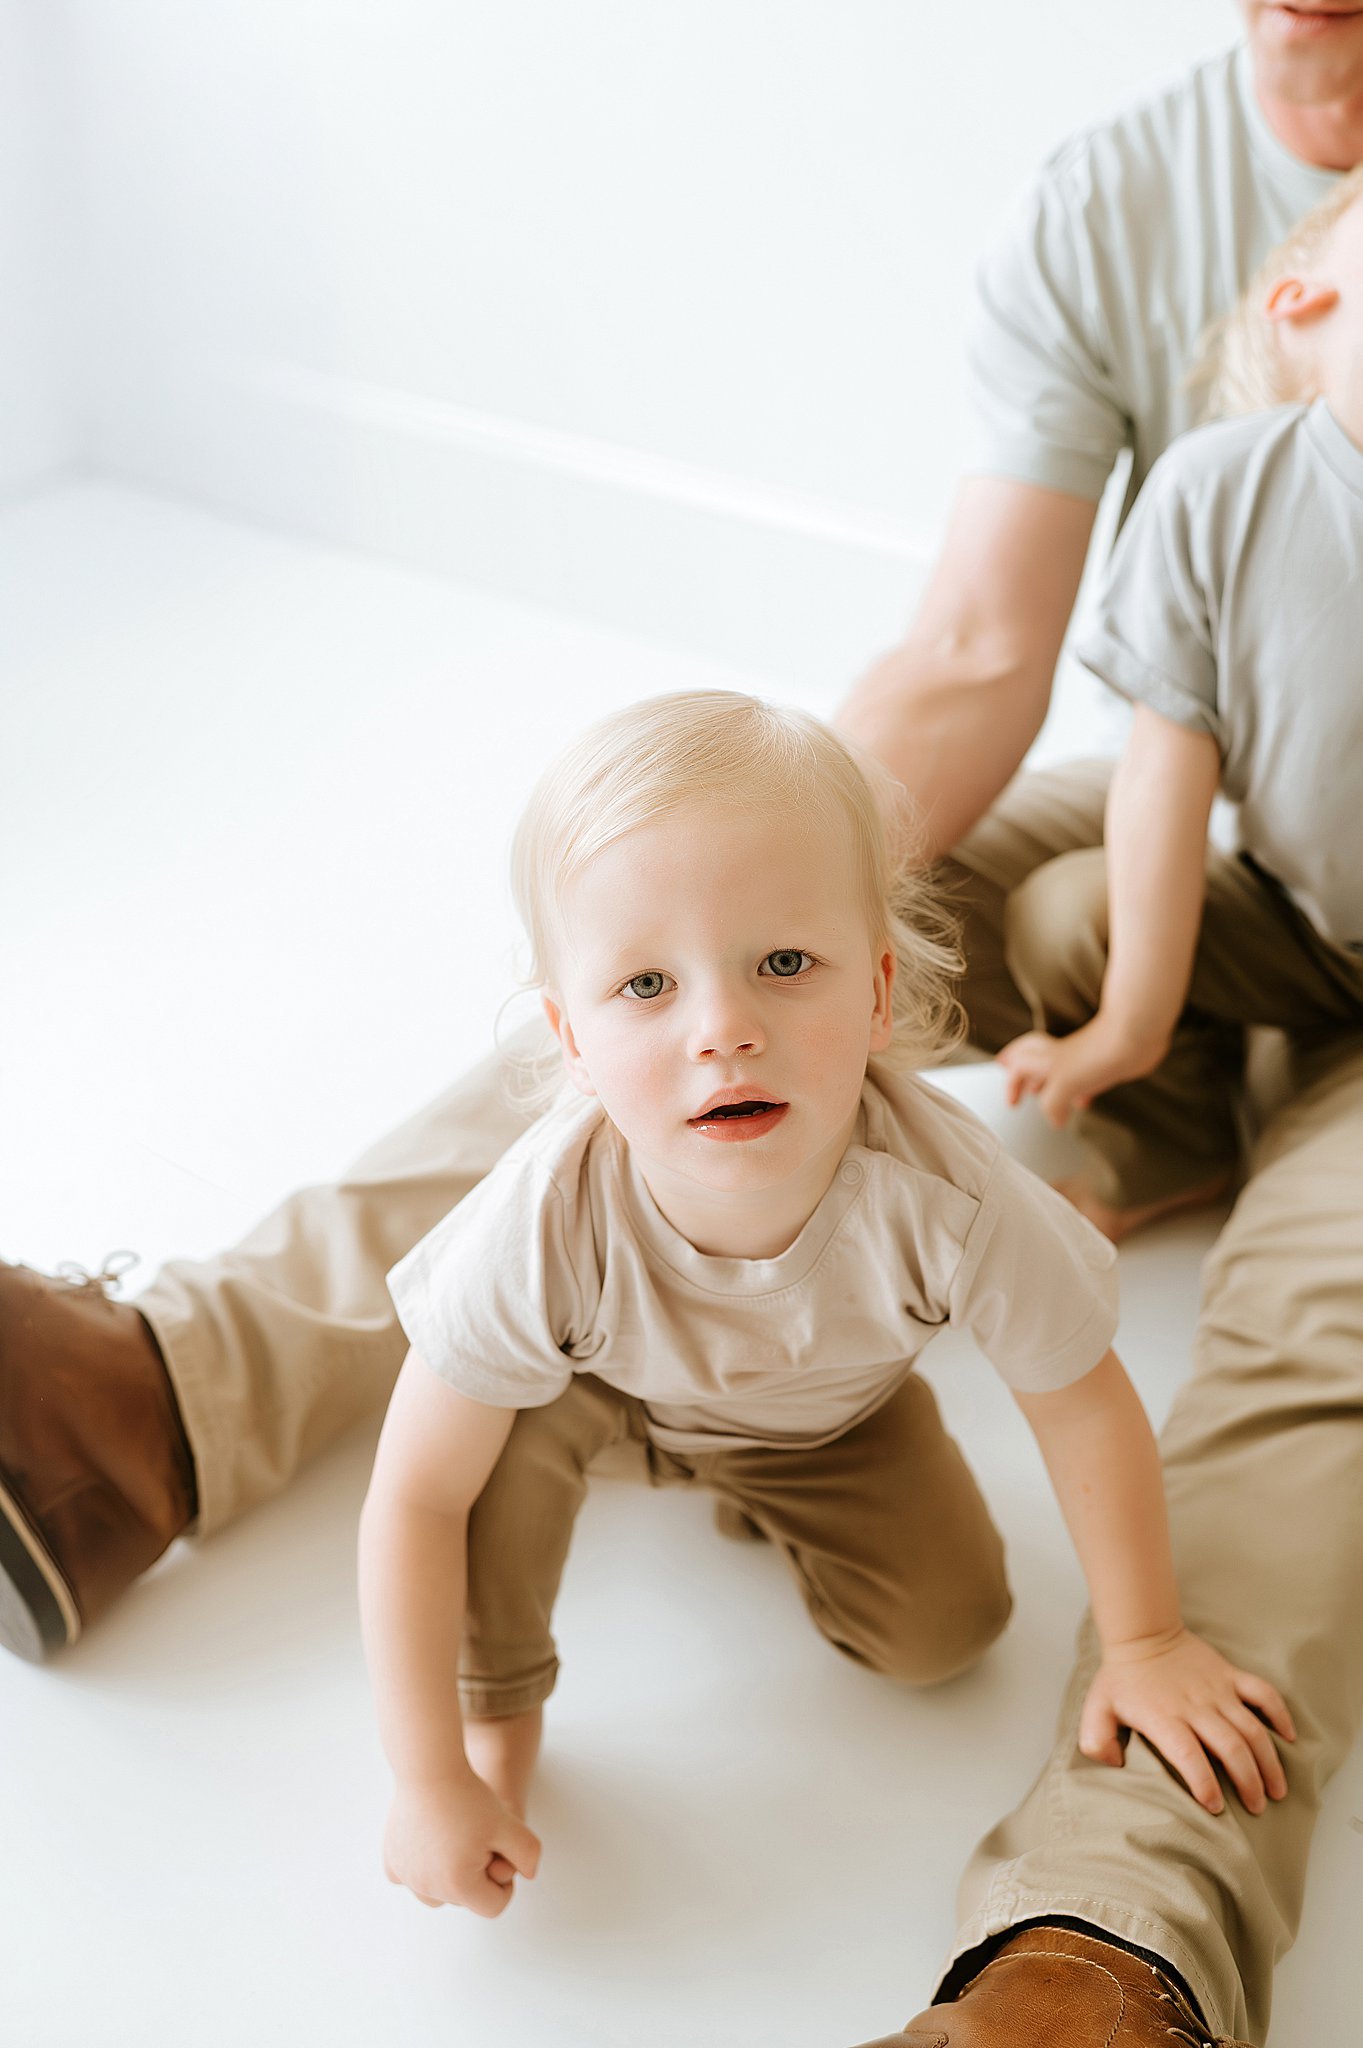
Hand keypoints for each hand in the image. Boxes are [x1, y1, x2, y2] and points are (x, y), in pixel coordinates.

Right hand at [382, 1770, 541, 1915]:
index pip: (493, 1906)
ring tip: (458, 1840)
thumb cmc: (469, 1797)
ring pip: (436, 1893)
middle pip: (464, 1899)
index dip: (506, 1882)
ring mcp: (406, 1876)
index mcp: (458, 1886)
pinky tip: (432, 1842)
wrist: (428, 1768)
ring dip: (449, 1876)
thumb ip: (527, 1854)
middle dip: (476, 1876)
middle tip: (478, 1838)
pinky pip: (410, 1878)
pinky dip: (421, 1867)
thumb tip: (528, 1875)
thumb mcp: (510, 1824)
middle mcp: (428, 1888)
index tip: (502, 1853)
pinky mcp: (392, 1862)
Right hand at [997, 1016, 1160, 1127]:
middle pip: (1031, 1055)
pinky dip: (1078, 1091)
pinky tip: (1083, 1101)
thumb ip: (1051, 1104)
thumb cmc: (1098, 1055)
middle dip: (1021, 1068)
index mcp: (1046, 1059)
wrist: (1133, 1040)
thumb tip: (1055, 1119)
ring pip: (1057, 1069)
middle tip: (1015, 1079)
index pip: (1019, 1067)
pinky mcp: (1102, 1065)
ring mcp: (1081, 1059)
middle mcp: (1060, 1056)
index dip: (1012, 1084)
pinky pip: (1083, 1080)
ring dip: (1049, 1083)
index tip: (1013, 1104)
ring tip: (1045, 1095)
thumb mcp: (1063, 1085)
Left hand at [1081, 1627, 1295, 1815]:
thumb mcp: (1097, 1708)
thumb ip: (1097, 1740)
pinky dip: (1280, 1715)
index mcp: (1164, 1717)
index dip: (1204, 1783)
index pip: (1188, 1755)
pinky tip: (1289, 1739)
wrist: (1143, 1632)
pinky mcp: (1230, 1675)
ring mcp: (1217, 1690)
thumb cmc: (1121, 1677)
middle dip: (1248, 1783)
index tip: (1215, 1808)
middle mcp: (1195, 1706)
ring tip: (1277, 1790)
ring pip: (1253, 1729)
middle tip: (1257, 1808)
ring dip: (1268, 1762)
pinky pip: (1263, 1693)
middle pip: (1231, 1748)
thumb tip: (1114, 1765)